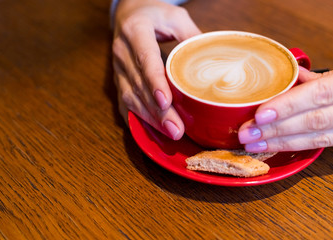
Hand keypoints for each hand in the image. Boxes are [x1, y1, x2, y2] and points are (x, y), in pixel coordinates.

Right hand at [112, 0, 200, 139]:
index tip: (167, 101)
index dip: (155, 82)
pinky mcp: (118, 80)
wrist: (129, 14)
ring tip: (171, 133)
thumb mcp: (176, 17)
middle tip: (176, 129)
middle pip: (139, 85)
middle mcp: (122, 52)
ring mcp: (117, 68)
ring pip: (131, 98)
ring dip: (151, 118)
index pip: (145, 59)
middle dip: (158, 111)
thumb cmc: (155, 15)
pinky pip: (125, 102)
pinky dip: (139, 118)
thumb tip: (215, 62)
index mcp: (135, 31)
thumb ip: (192, 37)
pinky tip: (153, 130)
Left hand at [238, 60, 332, 151]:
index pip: (322, 94)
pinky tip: (276, 145)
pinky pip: (326, 145)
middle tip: (246, 134)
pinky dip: (298, 145)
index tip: (259, 114)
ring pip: (320, 139)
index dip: (289, 106)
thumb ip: (323, 77)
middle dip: (277, 130)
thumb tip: (289, 79)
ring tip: (254, 144)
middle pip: (316, 122)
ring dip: (283, 143)